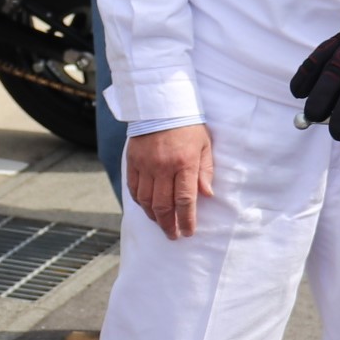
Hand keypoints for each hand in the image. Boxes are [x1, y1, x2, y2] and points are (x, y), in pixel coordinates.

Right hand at [126, 124, 213, 238]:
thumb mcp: (204, 145)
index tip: (188, 232)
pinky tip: (147, 208)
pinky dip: (139, 202)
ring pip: (146, 201)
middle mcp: (163, 167)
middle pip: (163, 206)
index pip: (185, 200)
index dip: (186, 220)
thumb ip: (205, 171)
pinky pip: (133, 188)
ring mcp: (145, 165)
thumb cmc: (188, 125)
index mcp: (184, 163)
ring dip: (154, 216)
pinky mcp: (132, 161)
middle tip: (173, 235)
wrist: (161, 104)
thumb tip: (207, 195)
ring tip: (161, 224)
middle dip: (169, 225)